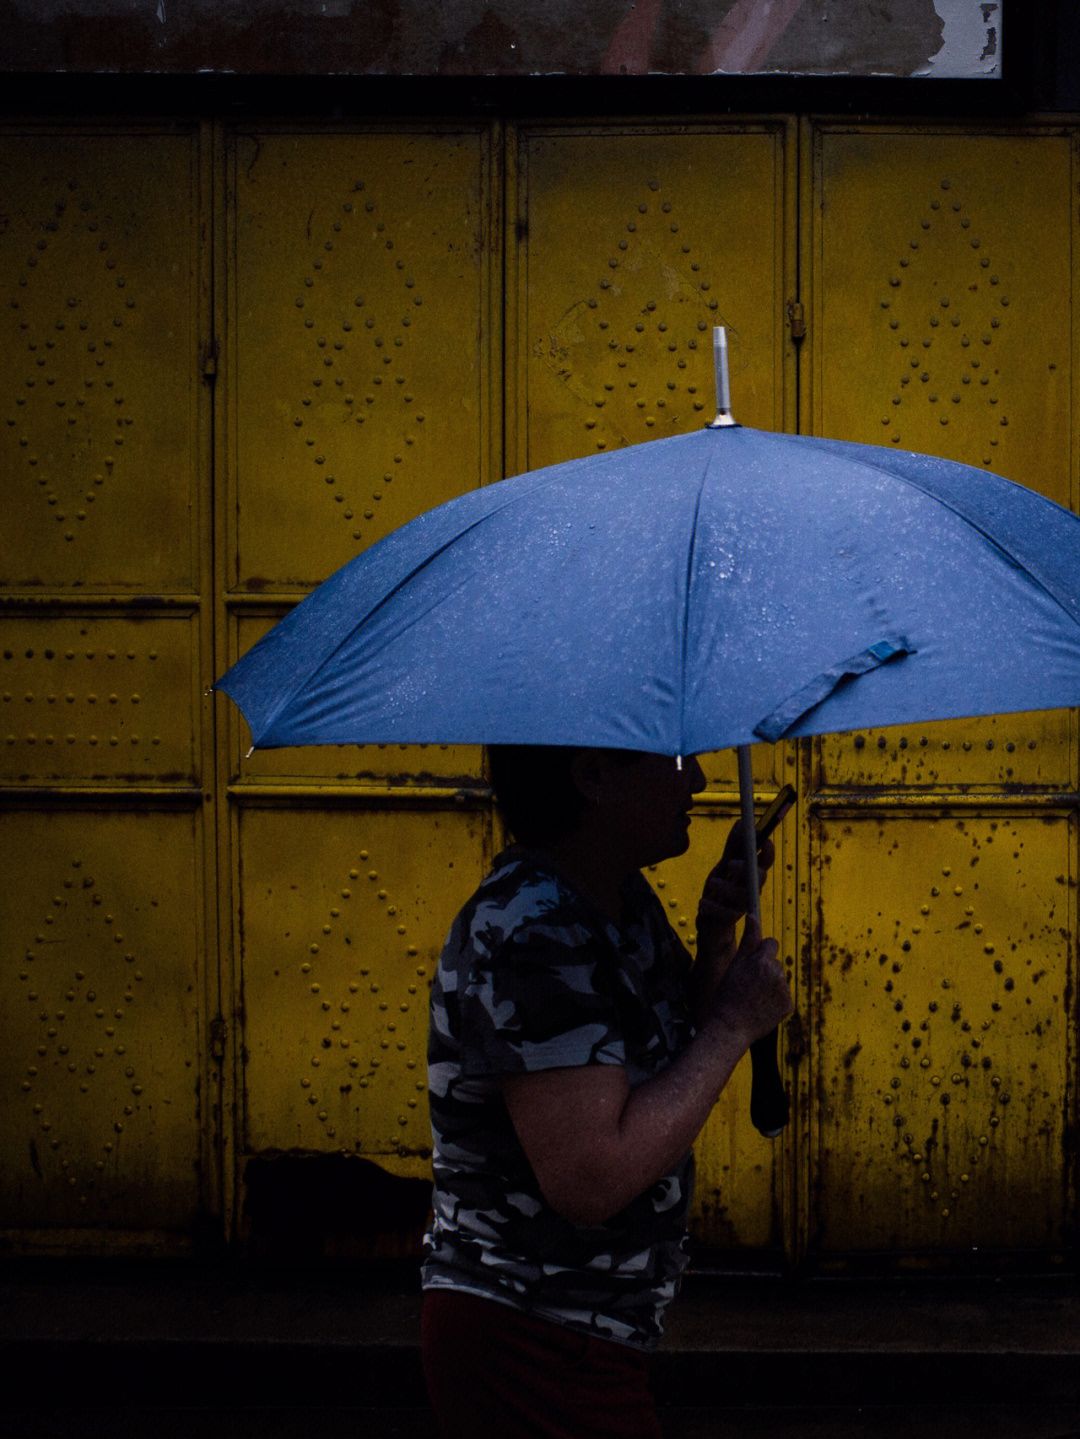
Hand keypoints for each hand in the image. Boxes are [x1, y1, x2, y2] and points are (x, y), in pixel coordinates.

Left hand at [696, 820, 773, 954]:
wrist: (711, 925)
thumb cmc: (720, 893)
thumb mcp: (723, 867)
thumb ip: (733, 847)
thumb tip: (742, 822)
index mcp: (750, 875)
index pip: (764, 862)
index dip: (767, 852)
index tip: (763, 839)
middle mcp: (750, 890)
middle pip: (759, 878)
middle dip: (747, 869)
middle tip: (730, 863)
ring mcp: (742, 906)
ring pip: (743, 896)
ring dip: (728, 888)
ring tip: (711, 883)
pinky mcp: (731, 921)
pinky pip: (727, 915)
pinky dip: (713, 907)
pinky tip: (702, 903)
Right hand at [706, 915, 792, 1047]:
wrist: (730, 1026)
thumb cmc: (727, 995)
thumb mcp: (734, 964)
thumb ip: (748, 940)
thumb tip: (753, 917)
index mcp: (762, 961)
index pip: (772, 943)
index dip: (763, 951)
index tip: (754, 961)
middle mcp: (776, 974)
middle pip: (775, 963)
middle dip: (765, 969)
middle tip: (749, 984)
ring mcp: (784, 991)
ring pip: (779, 979)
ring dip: (770, 985)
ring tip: (753, 997)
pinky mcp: (788, 1006)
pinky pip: (784, 996)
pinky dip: (775, 1000)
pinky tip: (761, 1007)